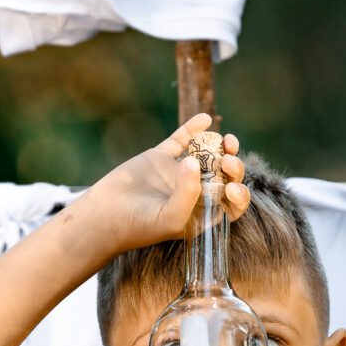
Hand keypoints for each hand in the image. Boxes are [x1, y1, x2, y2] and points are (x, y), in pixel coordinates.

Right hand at [80, 113, 249, 254]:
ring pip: (208, 156)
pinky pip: (182, 139)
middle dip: (233, 167)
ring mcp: (178, 174)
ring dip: (222, 147)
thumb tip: (196, 160)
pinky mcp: (162, 158)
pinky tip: (204, 119)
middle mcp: (194, 194)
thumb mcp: (172, 218)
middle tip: (227, 162)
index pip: (231, 204)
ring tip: (226, 140)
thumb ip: (189, 193)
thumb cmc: (142, 226)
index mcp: (202, 214)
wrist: (106, 215)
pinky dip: (194, 128)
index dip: (239, 194)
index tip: (233, 187)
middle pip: (225, 176)